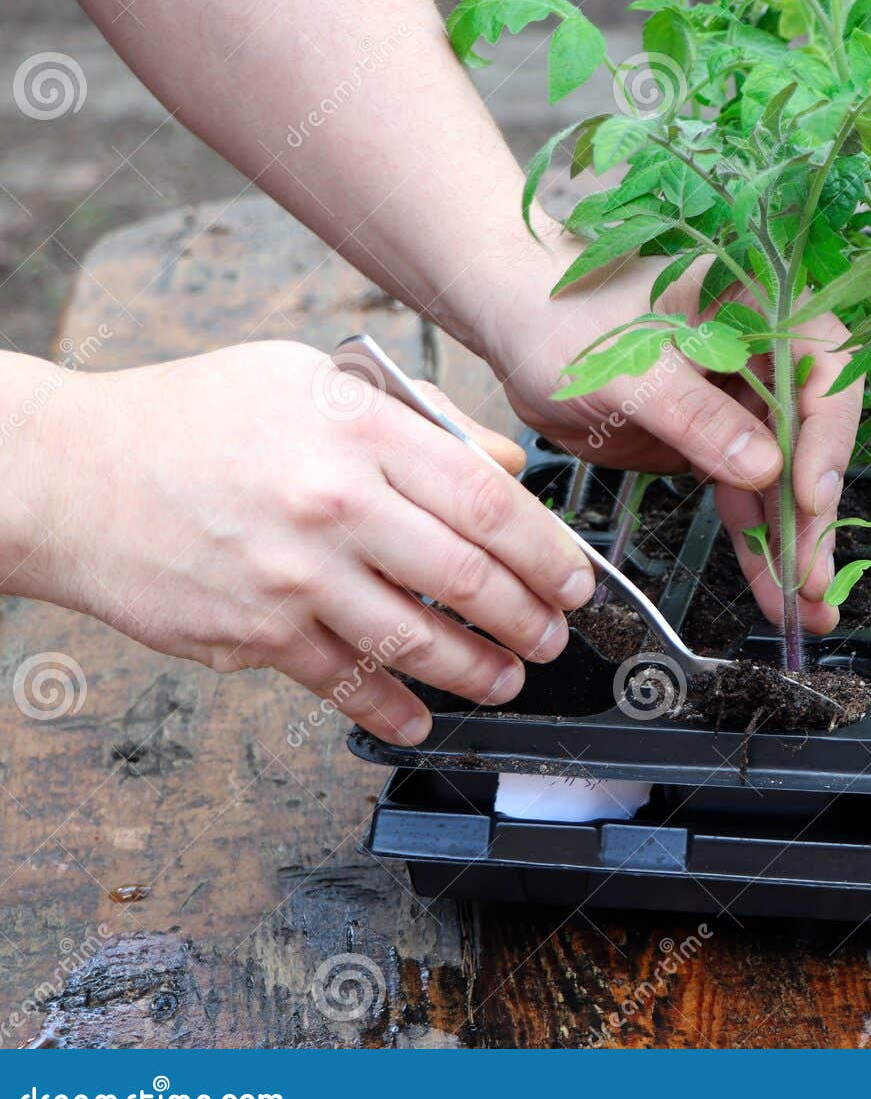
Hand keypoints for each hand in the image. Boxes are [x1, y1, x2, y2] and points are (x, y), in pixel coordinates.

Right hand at [26, 341, 596, 745]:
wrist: (68, 473)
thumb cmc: (192, 417)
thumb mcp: (310, 378)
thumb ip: (419, 417)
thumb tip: (504, 465)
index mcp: (357, 431)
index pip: (487, 498)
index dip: (547, 548)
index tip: (574, 577)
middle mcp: (332, 504)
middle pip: (467, 576)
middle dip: (529, 618)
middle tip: (553, 635)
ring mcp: (294, 576)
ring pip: (416, 639)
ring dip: (477, 670)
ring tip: (508, 681)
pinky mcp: (255, 633)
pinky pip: (344, 682)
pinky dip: (392, 710)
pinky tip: (420, 720)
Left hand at [484, 245, 862, 635]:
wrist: (516, 327)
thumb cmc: (567, 319)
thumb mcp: (631, 368)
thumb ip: (697, 417)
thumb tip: (766, 469)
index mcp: (762, 310)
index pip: (823, 375)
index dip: (827, 439)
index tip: (810, 498)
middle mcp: (765, 357)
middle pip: (812, 441)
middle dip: (815, 514)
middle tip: (814, 577)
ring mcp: (741, 405)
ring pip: (783, 482)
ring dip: (794, 545)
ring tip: (808, 606)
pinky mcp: (712, 445)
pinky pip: (745, 500)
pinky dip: (759, 544)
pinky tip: (775, 589)